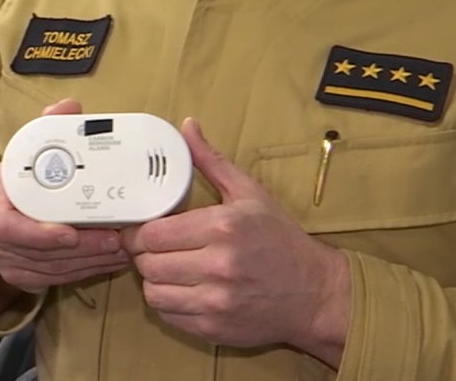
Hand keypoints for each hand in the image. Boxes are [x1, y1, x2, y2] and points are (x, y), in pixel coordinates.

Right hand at [0, 99, 130, 292]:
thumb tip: (69, 108)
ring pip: (49, 269)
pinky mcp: (17, 275)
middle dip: (81, 249)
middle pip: (36, 252)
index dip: (39, 234)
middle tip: (116, 239)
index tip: (71, 233)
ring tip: (121, 249)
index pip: (7, 225)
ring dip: (88, 262)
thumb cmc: (16, 175)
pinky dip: (83, 272)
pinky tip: (108, 261)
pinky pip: (52, 279)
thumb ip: (49, 127)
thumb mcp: (27, 148)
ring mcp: (2, 258)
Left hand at [122, 118, 350, 364]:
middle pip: (148, 263)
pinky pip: (168, 316)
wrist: (315, 293)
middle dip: (145, 255)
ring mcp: (216, 301)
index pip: (153, 234)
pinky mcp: (214, 328)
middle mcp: (218, 266)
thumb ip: (211, 162)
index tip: (143, 230)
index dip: (139, 232)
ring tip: (169, 270)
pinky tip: (183, 290)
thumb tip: (187, 127)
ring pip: (153, 293)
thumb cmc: (281, 241)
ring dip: (154, 281)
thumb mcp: (250, 194)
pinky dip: (169, 303)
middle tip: (156, 249)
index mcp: (222, 228)